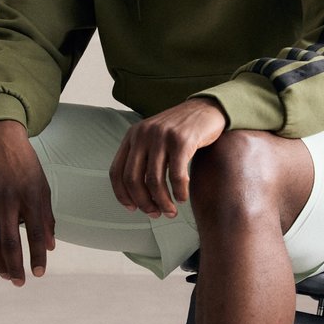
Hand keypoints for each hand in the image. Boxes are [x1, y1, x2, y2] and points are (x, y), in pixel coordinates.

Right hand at [0, 120, 54, 283]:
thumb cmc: (26, 166)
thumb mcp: (43, 187)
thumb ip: (46, 218)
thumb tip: (49, 247)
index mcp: (29, 195)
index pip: (35, 234)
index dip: (37, 256)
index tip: (39, 274)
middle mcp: (7, 199)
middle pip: (9, 242)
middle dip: (15, 266)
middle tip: (20, 282)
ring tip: (7, 275)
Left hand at [109, 99, 226, 217]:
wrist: (206, 109)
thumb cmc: (180, 132)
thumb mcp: (154, 139)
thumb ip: (143, 159)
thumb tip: (136, 196)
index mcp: (132, 136)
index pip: (116, 172)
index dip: (122, 195)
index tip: (133, 209)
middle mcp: (143, 134)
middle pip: (133, 179)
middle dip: (144, 203)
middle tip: (155, 214)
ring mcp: (161, 136)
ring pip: (154, 181)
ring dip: (163, 202)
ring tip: (171, 211)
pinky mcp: (181, 140)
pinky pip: (176, 176)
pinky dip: (179, 192)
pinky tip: (182, 198)